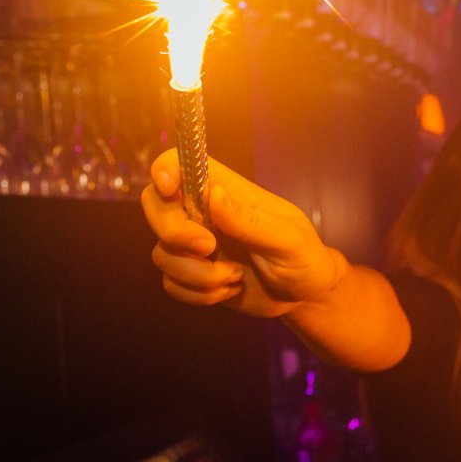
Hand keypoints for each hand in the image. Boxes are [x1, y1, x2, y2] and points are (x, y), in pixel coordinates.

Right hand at [141, 149, 344, 317]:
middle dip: (174, 232)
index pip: (183, 163)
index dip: (166, 170)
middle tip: (209, 248)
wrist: (304, 297)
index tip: (170, 190)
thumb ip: (250, 221)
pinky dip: (199, 293)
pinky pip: (171, 283)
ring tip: (235, 276)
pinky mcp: (194, 274)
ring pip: (162, 252)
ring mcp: (196, 245)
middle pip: (156, 205)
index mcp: (230, 193)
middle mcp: (206, 214)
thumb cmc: (304, 259)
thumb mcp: (287, 240)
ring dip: (197, 274)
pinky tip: (229, 289)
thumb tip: (214, 195)